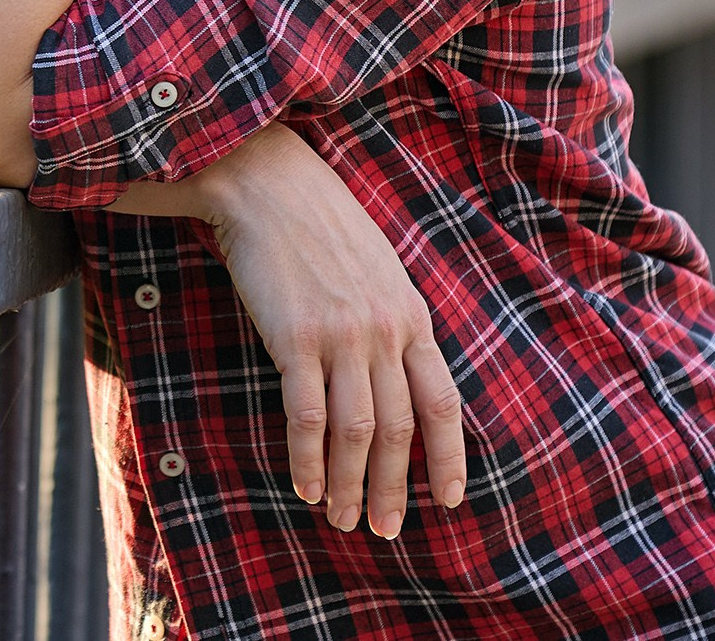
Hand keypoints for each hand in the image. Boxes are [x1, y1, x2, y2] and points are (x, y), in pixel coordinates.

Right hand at [174, 125, 465, 535]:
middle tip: (386, 530)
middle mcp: (385, 331)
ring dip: (350, 484)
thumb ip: (391, 320)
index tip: (446, 500)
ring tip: (342, 519)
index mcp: (411, 316)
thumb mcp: (376, 269)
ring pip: (356, 432)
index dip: (447, 457)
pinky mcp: (295, 338)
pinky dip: (307, 459)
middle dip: (394, 487)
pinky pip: (307, 415)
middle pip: (399, 429)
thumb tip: (395, 375)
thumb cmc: (317, 223)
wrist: (267, 184)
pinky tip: (304, 485)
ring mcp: (342, 336)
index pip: (443, 402)